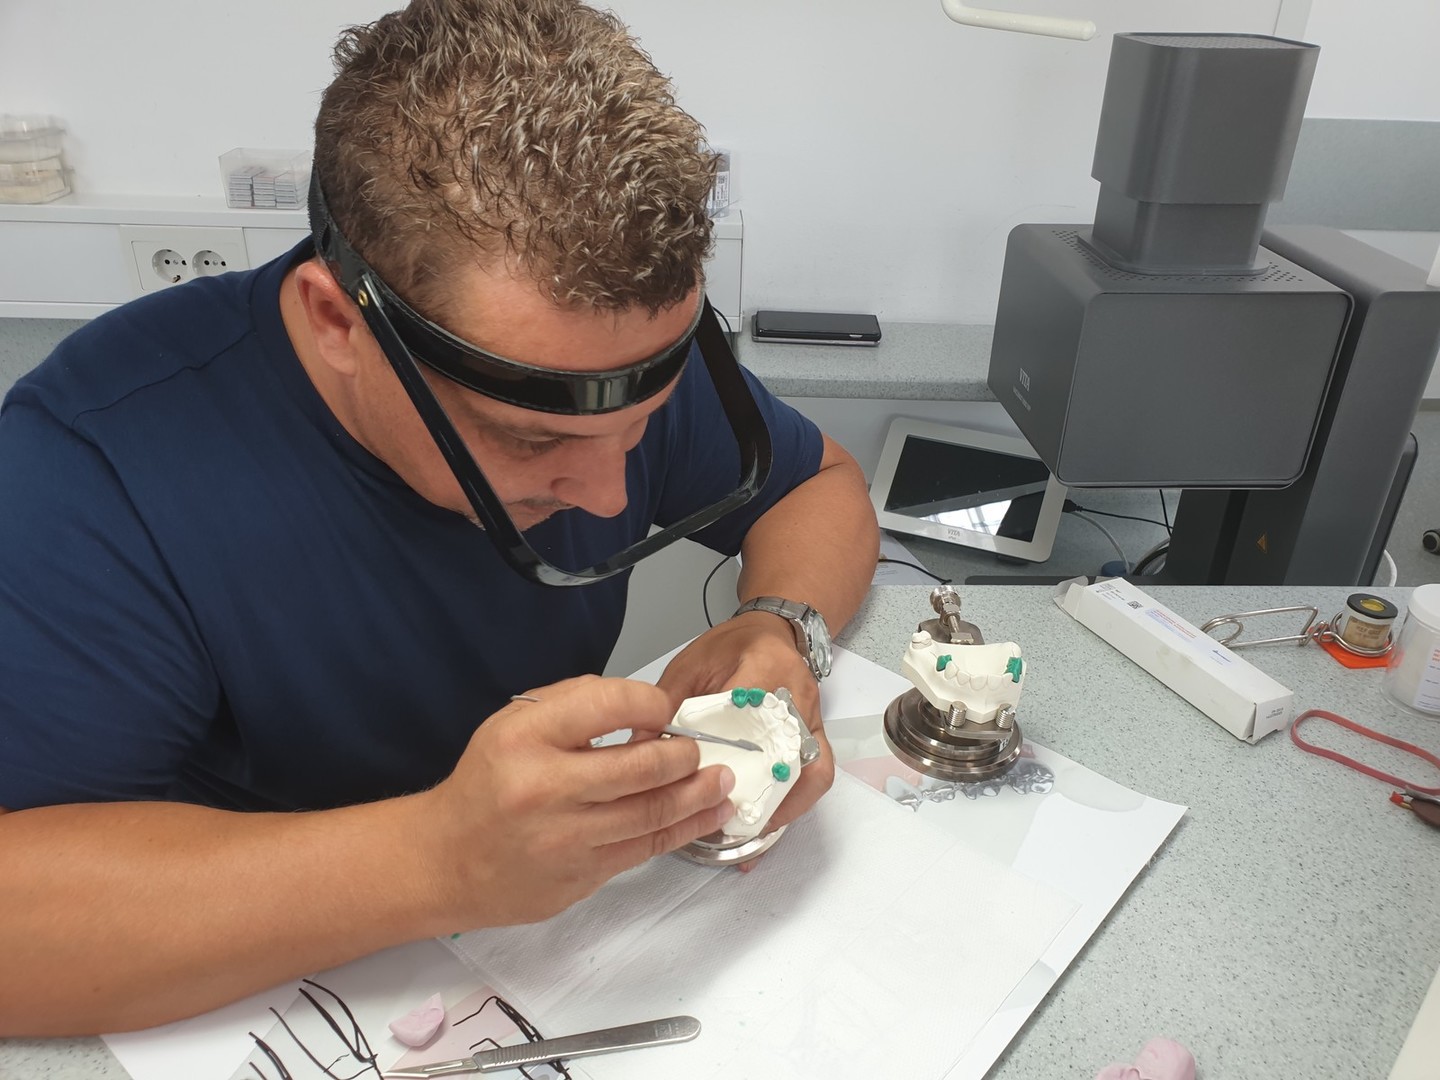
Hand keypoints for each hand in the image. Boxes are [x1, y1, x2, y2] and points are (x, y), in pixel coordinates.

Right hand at [422, 675, 735, 927]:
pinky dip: (681, 831)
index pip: (607, 705)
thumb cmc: (488, 783)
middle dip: (685, 757)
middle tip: (703, 751)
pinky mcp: (580, 878)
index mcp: (525, 738)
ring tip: (722, 781)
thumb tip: (643, 709)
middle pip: (640, 768)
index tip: (666, 708)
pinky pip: (642, 850)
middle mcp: (545, 789)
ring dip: (697, 796)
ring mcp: (564, 840)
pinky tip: (705, 816)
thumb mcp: (513, 723)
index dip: (651, 703)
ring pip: (651, 815)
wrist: (446, 860)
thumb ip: (576, 705)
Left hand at [657, 612, 835, 862]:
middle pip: (787, 752)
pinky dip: (795, 801)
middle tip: (726, 815)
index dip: (726, 749)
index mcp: (765, 669)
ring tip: (751, 827)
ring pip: (812, 770)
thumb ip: (666, 702)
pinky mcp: (817, 735)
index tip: (700, 776)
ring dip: (785, 803)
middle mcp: (798, 696)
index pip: (749, 715)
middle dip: (759, 789)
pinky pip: (817, 773)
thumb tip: (639, 748)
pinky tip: (768, 819)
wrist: (773, 632)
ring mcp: (812, 719)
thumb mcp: (690, 664)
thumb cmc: (730, 646)